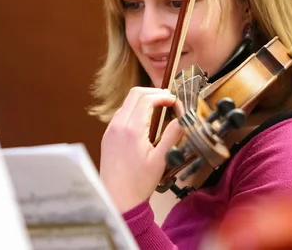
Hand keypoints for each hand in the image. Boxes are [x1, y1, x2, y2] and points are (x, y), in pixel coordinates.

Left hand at [99, 87, 183, 212]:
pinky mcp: (108, 136)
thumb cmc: (139, 183)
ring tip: (159, 107)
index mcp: (132, 129)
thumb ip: (173, 135)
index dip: (164, 96)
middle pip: (135, 94)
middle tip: (168, 99)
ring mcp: (111, 130)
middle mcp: (118, 125)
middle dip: (154, 92)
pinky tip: (145, 120)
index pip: (147, 99)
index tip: (175, 101)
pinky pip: (121, 114)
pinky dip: (134, 109)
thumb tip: (183, 119)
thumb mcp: (161, 159)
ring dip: (143, 100)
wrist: (117, 199)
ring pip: (127, 102)